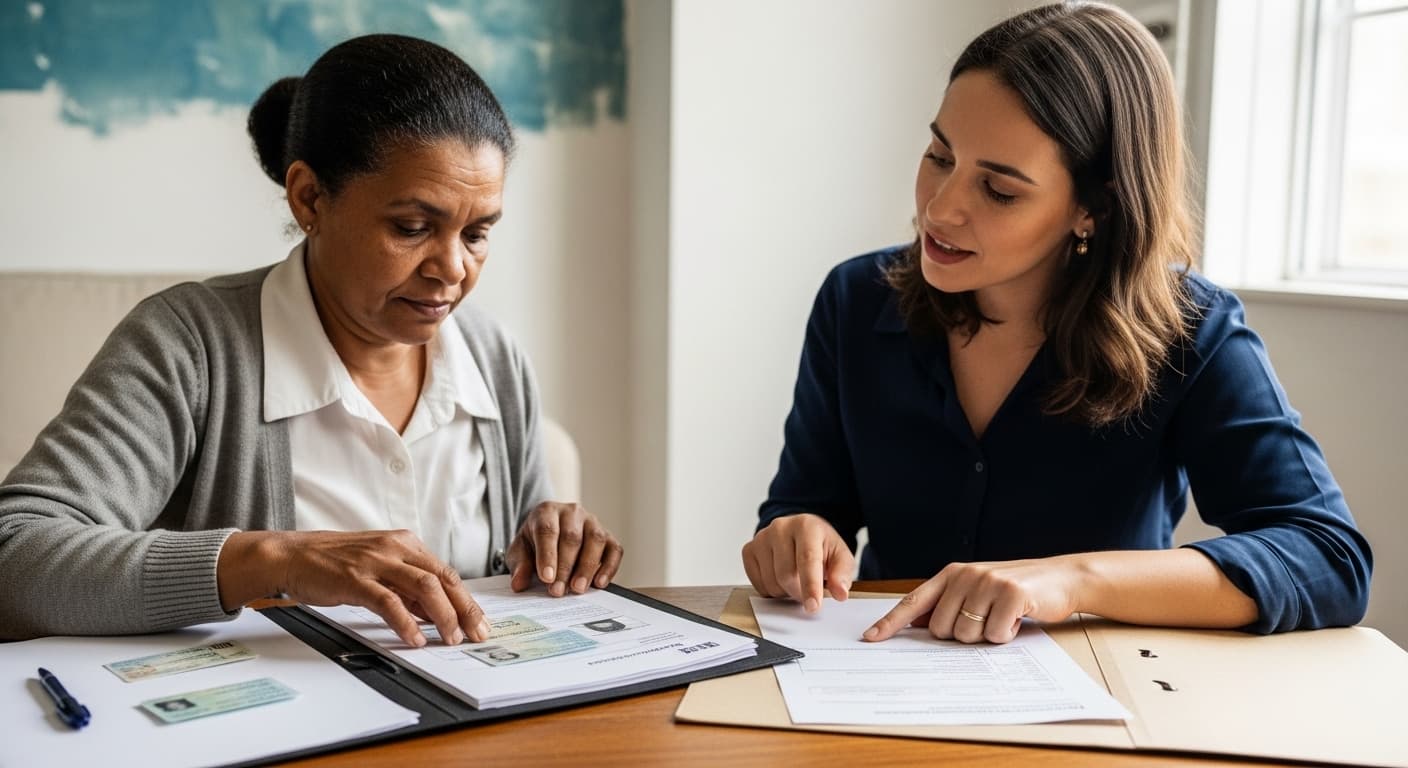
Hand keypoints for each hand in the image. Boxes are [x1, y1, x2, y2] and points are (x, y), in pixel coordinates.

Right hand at [217, 529, 490, 648]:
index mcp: (405, 544)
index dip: (466, 599)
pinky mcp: (355, 578)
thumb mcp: (379, 569)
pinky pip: (388, 601)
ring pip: (423, 586)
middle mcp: (395, 548)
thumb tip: (435, 613)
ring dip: (442, 616)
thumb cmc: (335, 564)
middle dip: (464, 609)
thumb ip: (406, 588)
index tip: (478, 622)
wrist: (292, 555)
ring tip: (451, 638)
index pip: (446, 573)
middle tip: (476, 633)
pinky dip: (405, 622)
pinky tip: (414, 638)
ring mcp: (376, 561)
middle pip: (443, 578)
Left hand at [506, 501, 623, 595]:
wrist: (549, 535)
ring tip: (577, 589)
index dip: (547, 555)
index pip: (547, 530)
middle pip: (572, 538)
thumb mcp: (519, 552)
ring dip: (587, 567)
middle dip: (565, 567)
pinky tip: (599, 583)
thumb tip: (519, 584)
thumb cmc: (534, 543)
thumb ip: (519, 565)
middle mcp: (571, 512)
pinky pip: (614, 549)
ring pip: (595, 540)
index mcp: (546, 511)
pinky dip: (609, 567)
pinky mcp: (608, 535)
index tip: (546, 578)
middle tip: (558, 591)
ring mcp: (592, 522)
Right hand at [742, 513, 854, 612]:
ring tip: (795, 581)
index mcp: (806, 526)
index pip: (807, 559)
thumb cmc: (821, 546)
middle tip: (808, 592)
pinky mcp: (749, 549)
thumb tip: (839, 592)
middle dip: (798, 592)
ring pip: (771, 582)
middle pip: (786, 575)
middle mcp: (780, 527)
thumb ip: (842, 574)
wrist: (800, 534)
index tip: (813, 606)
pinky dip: (770, 590)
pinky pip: (757, 584)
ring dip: (785, 592)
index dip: (810, 585)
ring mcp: (762, 537)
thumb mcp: (840, 557)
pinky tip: (780, 578)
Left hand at [862, 556, 1083, 643]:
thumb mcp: (976, 591)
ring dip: (985, 635)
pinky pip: (994, 635)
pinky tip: (1016, 619)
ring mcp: (987, 582)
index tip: (871, 638)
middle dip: (961, 635)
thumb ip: (947, 604)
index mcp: (951, 574)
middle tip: (985, 620)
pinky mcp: (1010, 593)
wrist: (1061, 578)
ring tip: (1002, 617)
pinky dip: (1006, 635)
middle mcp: (965, 575)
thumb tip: (914, 625)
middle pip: (941, 629)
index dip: (891, 622)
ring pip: (966, 635)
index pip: (914, 601)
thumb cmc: (1014, 591)